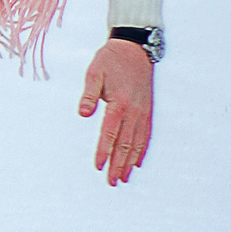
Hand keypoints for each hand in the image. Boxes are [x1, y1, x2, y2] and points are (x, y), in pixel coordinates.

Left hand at [78, 37, 154, 184]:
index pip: (109, 133)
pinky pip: (146, 134)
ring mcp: (142, 111)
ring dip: (130, 162)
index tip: (98, 166)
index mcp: (118, 103)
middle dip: (118, 164)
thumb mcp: (94, 72)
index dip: (103, 151)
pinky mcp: (147, 110)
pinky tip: (138, 162)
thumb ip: (89, 94)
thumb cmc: (111, 60)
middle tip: (112, 182)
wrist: (134, 49)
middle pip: (125, 143)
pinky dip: (141, 150)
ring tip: (124, 178)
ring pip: (137, 142)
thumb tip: (83, 113)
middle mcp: (133, 110)